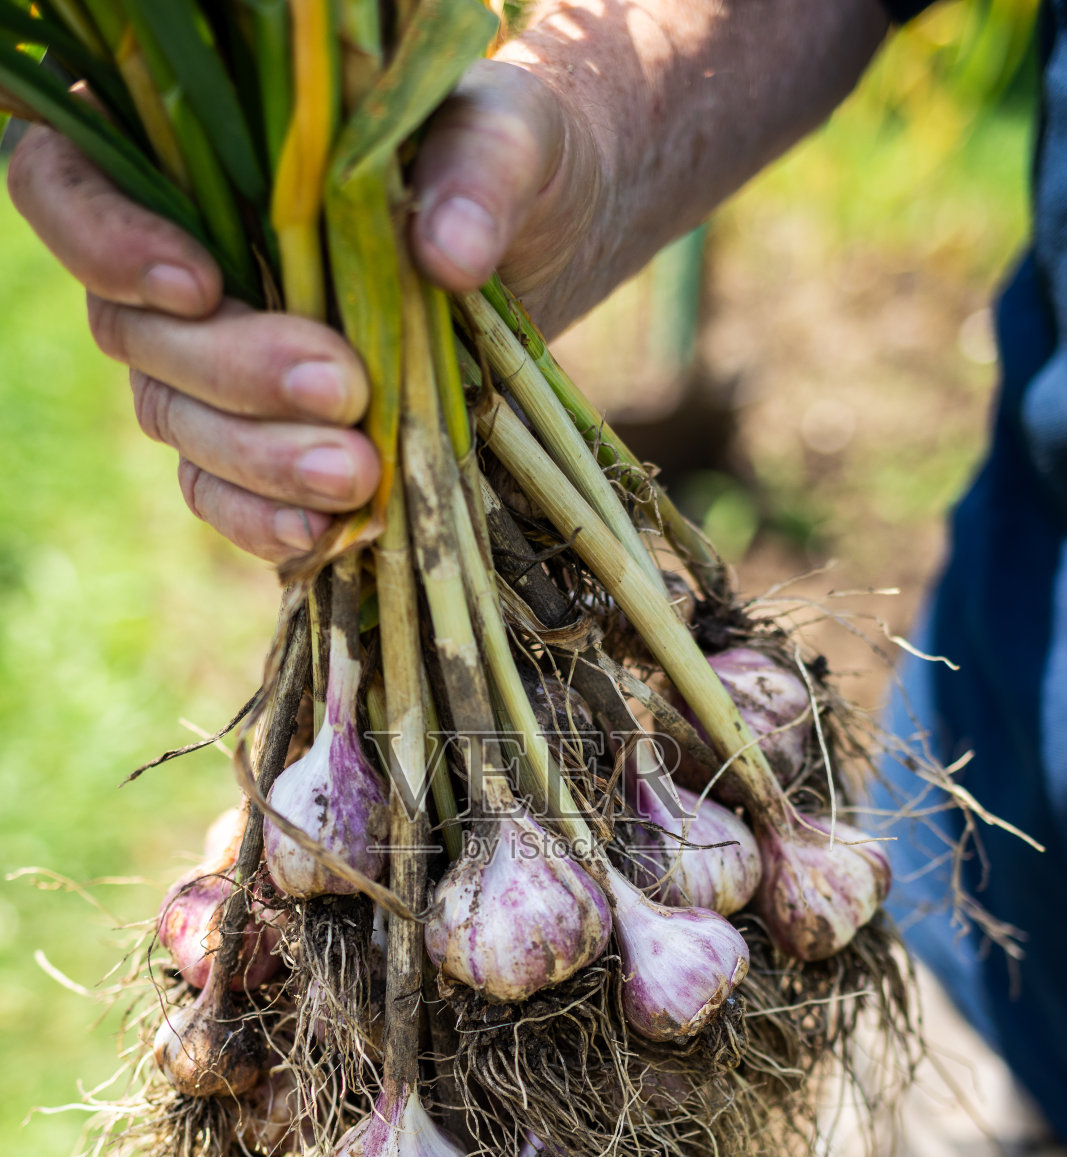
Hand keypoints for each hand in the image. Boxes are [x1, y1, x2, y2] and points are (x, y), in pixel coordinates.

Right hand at [6, 60, 598, 563]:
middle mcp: (176, 270)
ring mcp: (212, 369)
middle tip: (340, 388)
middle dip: (233, 374)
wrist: (541, 250)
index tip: (200, 287)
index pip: (68, 188)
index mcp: (189, 157)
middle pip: (136, 335)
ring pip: (180, 427)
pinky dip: (267, 522)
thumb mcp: (510, 135)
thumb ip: (480, 170)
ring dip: (260, 462)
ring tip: (356, 474)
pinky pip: (227, 498)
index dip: (106, 244)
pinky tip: (327, 531)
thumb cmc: (504, 163)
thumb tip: (448, 253)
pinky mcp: (265, 447)